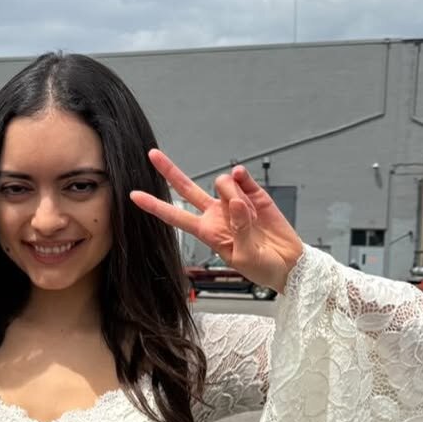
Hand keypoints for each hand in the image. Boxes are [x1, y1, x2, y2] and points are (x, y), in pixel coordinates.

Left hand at [130, 149, 302, 293]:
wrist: (288, 263)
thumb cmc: (262, 267)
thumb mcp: (245, 257)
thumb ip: (239, 229)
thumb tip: (237, 202)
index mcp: (207, 232)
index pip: (175, 217)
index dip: (155, 206)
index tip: (134, 196)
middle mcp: (216, 213)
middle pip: (186, 189)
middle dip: (169, 171)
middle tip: (152, 155)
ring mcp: (233, 202)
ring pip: (221, 182)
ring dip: (232, 193)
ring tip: (249, 215)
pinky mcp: (253, 194)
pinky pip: (241, 178)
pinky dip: (242, 178)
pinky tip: (244, 181)